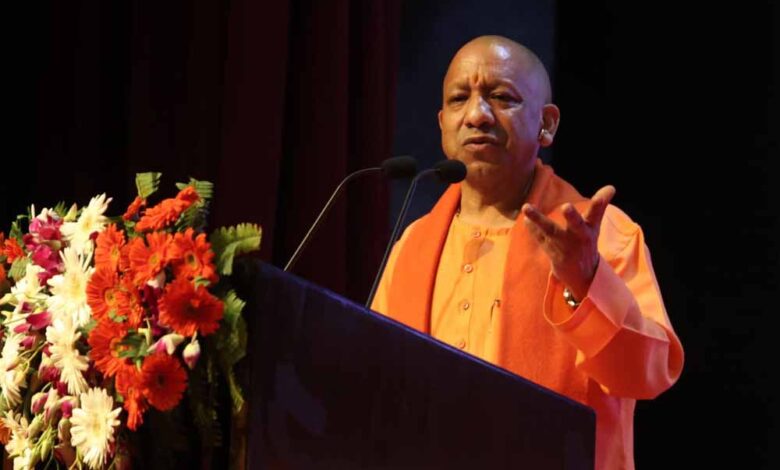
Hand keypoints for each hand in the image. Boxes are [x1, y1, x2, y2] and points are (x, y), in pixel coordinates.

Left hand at [521, 185, 615, 299]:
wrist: (582, 275)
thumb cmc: (586, 243)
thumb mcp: (595, 226)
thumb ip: (599, 206)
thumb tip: (611, 187)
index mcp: (590, 228)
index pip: (597, 213)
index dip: (600, 203)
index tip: (608, 190)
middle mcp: (579, 237)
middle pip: (576, 225)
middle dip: (572, 217)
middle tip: (567, 207)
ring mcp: (564, 245)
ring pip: (550, 230)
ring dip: (538, 219)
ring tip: (526, 206)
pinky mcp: (552, 252)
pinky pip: (539, 238)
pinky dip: (532, 228)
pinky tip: (525, 219)